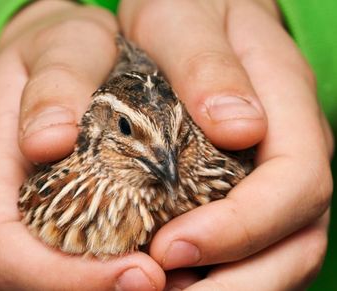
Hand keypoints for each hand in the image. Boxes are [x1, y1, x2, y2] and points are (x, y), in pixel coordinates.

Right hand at [0, 1, 165, 289]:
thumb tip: (48, 140)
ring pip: (52, 275)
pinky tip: (158, 256)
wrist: (68, 53)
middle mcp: (2, 199)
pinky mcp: (57, 209)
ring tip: (169, 273)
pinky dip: (112, 268)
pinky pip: (75, 256)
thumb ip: (54, 83)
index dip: (60, 277)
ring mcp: (28, 209)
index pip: (1, 249)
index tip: (137, 272)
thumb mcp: (63, 46)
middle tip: (164, 279)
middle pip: (27, 278)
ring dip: (107, 283)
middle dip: (93, 289)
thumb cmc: (64, 47)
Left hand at [118, 0, 332, 288]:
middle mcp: (290, 147)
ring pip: (278, 251)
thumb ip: (208, 65)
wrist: (187, 10)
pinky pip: (250, 245)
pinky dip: (217, 271)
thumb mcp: (182, 18)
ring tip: (164, 289)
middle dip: (238, 277)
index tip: (171, 247)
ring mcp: (272, 171)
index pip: (294, 184)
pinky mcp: (249, 184)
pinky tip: (172, 273)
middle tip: (163, 287)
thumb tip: (240, 129)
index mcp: (287, 104)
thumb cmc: (184, 8)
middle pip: (294, 236)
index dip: (241, 228)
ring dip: (227, 284)